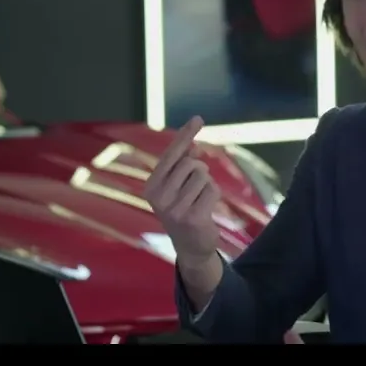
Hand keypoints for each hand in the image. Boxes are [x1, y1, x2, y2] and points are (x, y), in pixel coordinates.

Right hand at [144, 116, 220, 263]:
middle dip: (199, 171)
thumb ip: (182, 165)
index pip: (171, 154)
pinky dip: (214, 195)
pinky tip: (206, 210)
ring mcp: (174, 208)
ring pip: (203, 176)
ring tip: (199, 201)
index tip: (198, 118)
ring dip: (207, 185)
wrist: (191, 247)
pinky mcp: (192, 217)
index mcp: (151, 186)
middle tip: (195, 190)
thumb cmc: (184, 210)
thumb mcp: (178, 187)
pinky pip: (212, 189)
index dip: (185, 135)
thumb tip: (192, 145)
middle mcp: (158, 197)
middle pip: (191, 163)